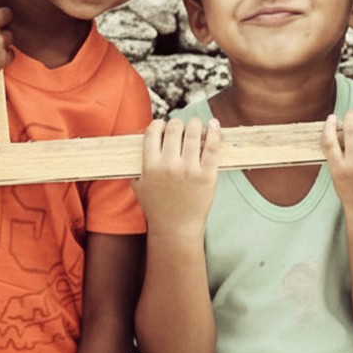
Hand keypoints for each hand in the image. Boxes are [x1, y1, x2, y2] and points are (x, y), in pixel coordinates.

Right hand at [133, 117, 220, 236]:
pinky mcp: (207, 175)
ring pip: (193, 133)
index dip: (159, 124)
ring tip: (196, 125)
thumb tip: (145, 138)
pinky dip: (213, 131)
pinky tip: (213, 124)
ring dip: (195, 124)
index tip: (163, 127)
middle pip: (174, 128)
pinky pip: (212, 147)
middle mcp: (169, 165)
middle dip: (177, 124)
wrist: (176, 229)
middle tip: (181, 127)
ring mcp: (189, 170)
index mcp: (150, 166)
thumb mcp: (139, 185)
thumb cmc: (157, 207)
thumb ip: (138, 162)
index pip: (153, 131)